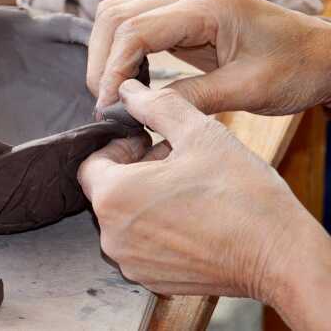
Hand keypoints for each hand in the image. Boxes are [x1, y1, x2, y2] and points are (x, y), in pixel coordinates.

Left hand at [78, 80, 330, 329]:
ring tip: (184, 185)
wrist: (280, 256)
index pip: (91, 163)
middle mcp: (112, 235)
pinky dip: (156, 226)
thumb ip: (155, 106)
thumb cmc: (240, 193)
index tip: (147, 141)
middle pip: (107, 191)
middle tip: (172, 159)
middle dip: (134, 169)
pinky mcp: (152, 280)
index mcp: (114, 196)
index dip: (118, 146)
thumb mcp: (198, 133)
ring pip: (125, 218)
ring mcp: (131, 262)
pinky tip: (190, 215)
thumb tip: (127, 90)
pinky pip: (141, 244)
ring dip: (145, 197)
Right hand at [86, 0, 330, 114]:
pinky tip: (133, 82)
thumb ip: (191, 98)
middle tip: (107, 103)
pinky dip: (122, 55)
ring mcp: (183, 5)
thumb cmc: (297, 69)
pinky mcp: (181, 19)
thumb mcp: (248, 90)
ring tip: (116, 94)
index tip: (108, 106)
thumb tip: (139, 109)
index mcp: (206, 8)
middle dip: (101, 61)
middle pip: (115, 16)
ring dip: (107, 56)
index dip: (112, 69)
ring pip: (118, 18)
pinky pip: (135, 29)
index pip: (134, 29)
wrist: (323, 55)